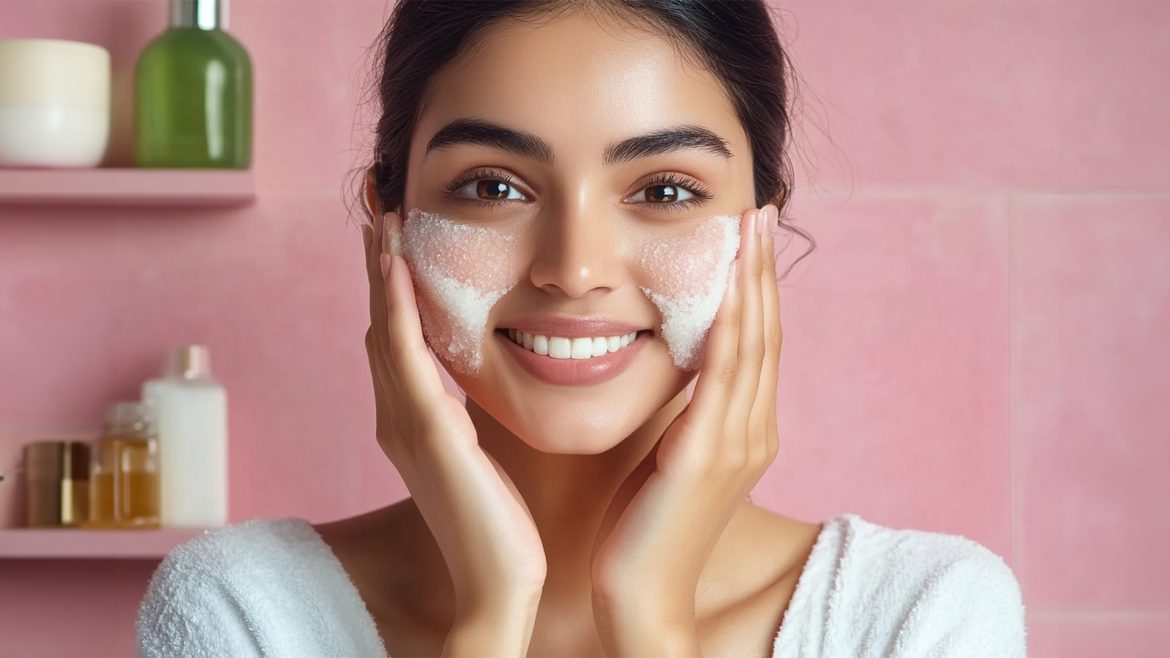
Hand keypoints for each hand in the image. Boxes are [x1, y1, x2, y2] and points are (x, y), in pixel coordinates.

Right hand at [359, 203, 547, 628]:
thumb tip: (494, 375)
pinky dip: (395, 305)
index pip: (399, 333)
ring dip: (379, 268)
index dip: (392, 280)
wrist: (500, 585)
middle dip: (376, 262)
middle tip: (376, 200)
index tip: (396, 228)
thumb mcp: (486, 454)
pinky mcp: (426, 431)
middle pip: (380, 319)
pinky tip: (395, 262)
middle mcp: (399, 414)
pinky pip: (405, 354)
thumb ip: (476, 415)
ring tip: (380, 213)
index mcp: (416, 418)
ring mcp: (406, 421)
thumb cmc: (503, 525)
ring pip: (384, 326)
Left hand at [588, 205, 782, 654]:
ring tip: (749, 226)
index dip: (757, 283)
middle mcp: (753, 429)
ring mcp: (736, 443)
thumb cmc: (642, 528)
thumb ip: (682, 411)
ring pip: (751, 344)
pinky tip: (725, 289)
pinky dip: (727, 329)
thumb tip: (671, 364)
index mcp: (745, 427)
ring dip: (751, 282)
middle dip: (762, 266)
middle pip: (765, 330)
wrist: (641, 596)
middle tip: (760, 208)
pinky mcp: (705, 455)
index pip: (756, 339)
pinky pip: (721, 378)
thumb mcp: (668, 454)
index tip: (749, 232)